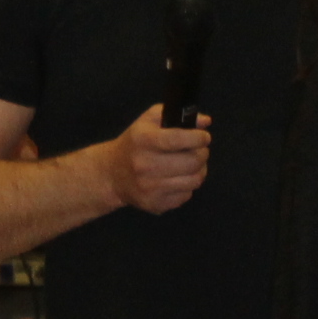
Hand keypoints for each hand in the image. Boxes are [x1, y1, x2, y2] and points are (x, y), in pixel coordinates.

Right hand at [93, 104, 210, 214]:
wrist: (111, 174)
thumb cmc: (136, 143)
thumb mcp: (149, 121)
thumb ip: (177, 114)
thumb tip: (206, 121)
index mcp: (143, 140)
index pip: (179, 139)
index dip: (199, 138)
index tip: (204, 137)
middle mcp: (144, 164)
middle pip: (192, 162)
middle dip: (202, 154)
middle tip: (199, 151)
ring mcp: (149, 187)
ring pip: (195, 180)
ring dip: (199, 171)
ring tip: (191, 164)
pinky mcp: (155, 204)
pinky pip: (187, 195)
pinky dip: (188, 186)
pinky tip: (178, 178)